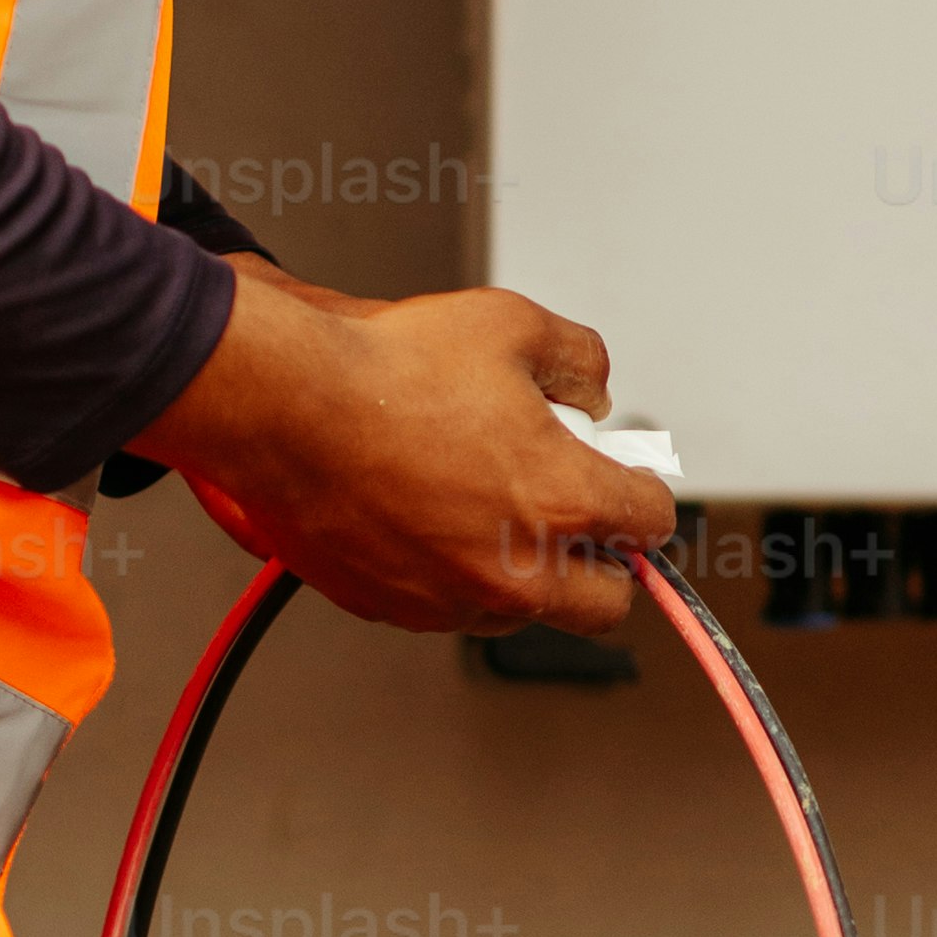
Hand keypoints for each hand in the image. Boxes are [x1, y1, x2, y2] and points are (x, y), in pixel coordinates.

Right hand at [123, 269, 670, 636]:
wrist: (286, 408)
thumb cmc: (387, 371)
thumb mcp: (514, 326)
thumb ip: (579, 360)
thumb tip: (591, 387)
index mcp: (562, 500)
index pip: (650, 522)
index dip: (644, 491)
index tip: (630, 481)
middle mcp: (515, 568)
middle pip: (607, 603)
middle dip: (608, 563)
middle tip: (586, 521)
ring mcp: (454, 598)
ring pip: (525, 610)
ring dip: (528, 573)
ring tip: (493, 508)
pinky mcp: (398, 608)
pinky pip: (451, 606)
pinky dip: (457, 575)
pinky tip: (435, 518)